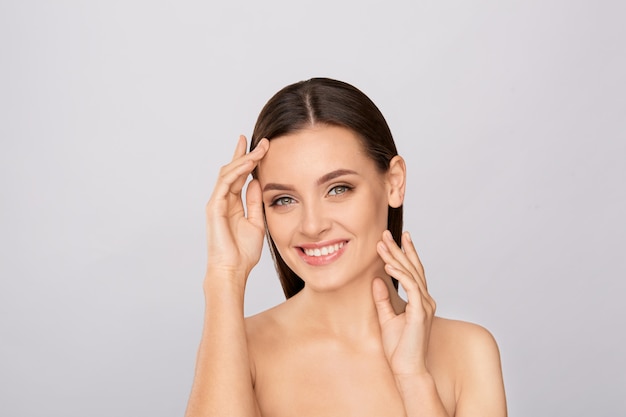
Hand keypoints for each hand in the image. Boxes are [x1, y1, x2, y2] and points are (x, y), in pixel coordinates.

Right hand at [204, 135, 268, 279]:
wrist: (233, 270)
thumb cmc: (243, 253)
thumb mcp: (256, 222)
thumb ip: (255, 202)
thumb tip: (257, 181)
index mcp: (232, 204)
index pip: (240, 176)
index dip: (249, 160)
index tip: (262, 146)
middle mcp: (223, 200)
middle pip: (233, 170)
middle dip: (246, 154)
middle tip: (261, 141)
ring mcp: (217, 203)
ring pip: (228, 173)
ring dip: (243, 159)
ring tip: (259, 149)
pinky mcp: (214, 208)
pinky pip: (224, 184)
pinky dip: (237, 172)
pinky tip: (249, 163)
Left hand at [372, 230, 435, 376]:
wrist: (407, 369)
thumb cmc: (399, 348)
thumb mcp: (386, 318)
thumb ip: (382, 299)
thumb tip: (376, 280)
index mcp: (420, 301)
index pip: (412, 272)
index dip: (403, 254)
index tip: (394, 239)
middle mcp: (426, 300)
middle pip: (413, 268)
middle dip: (400, 249)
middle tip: (387, 233)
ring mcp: (425, 306)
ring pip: (412, 274)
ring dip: (397, 258)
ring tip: (383, 244)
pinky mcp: (420, 313)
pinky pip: (411, 288)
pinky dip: (400, 275)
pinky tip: (389, 265)